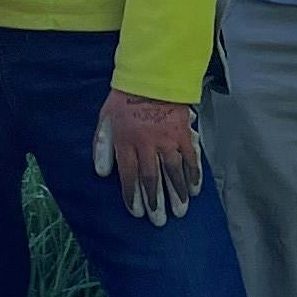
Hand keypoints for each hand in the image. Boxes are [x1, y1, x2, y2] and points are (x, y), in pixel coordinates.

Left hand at [93, 91, 203, 221]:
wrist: (151, 75)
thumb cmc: (124, 98)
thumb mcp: (105, 119)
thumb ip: (102, 147)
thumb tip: (102, 173)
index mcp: (126, 142)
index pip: (129, 176)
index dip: (132, 197)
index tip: (137, 212)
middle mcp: (147, 145)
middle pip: (152, 179)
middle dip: (156, 202)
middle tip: (160, 221)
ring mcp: (168, 140)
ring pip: (173, 172)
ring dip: (177, 193)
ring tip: (180, 211)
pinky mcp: (183, 133)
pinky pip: (190, 158)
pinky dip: (193, 174)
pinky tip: (194, 189)